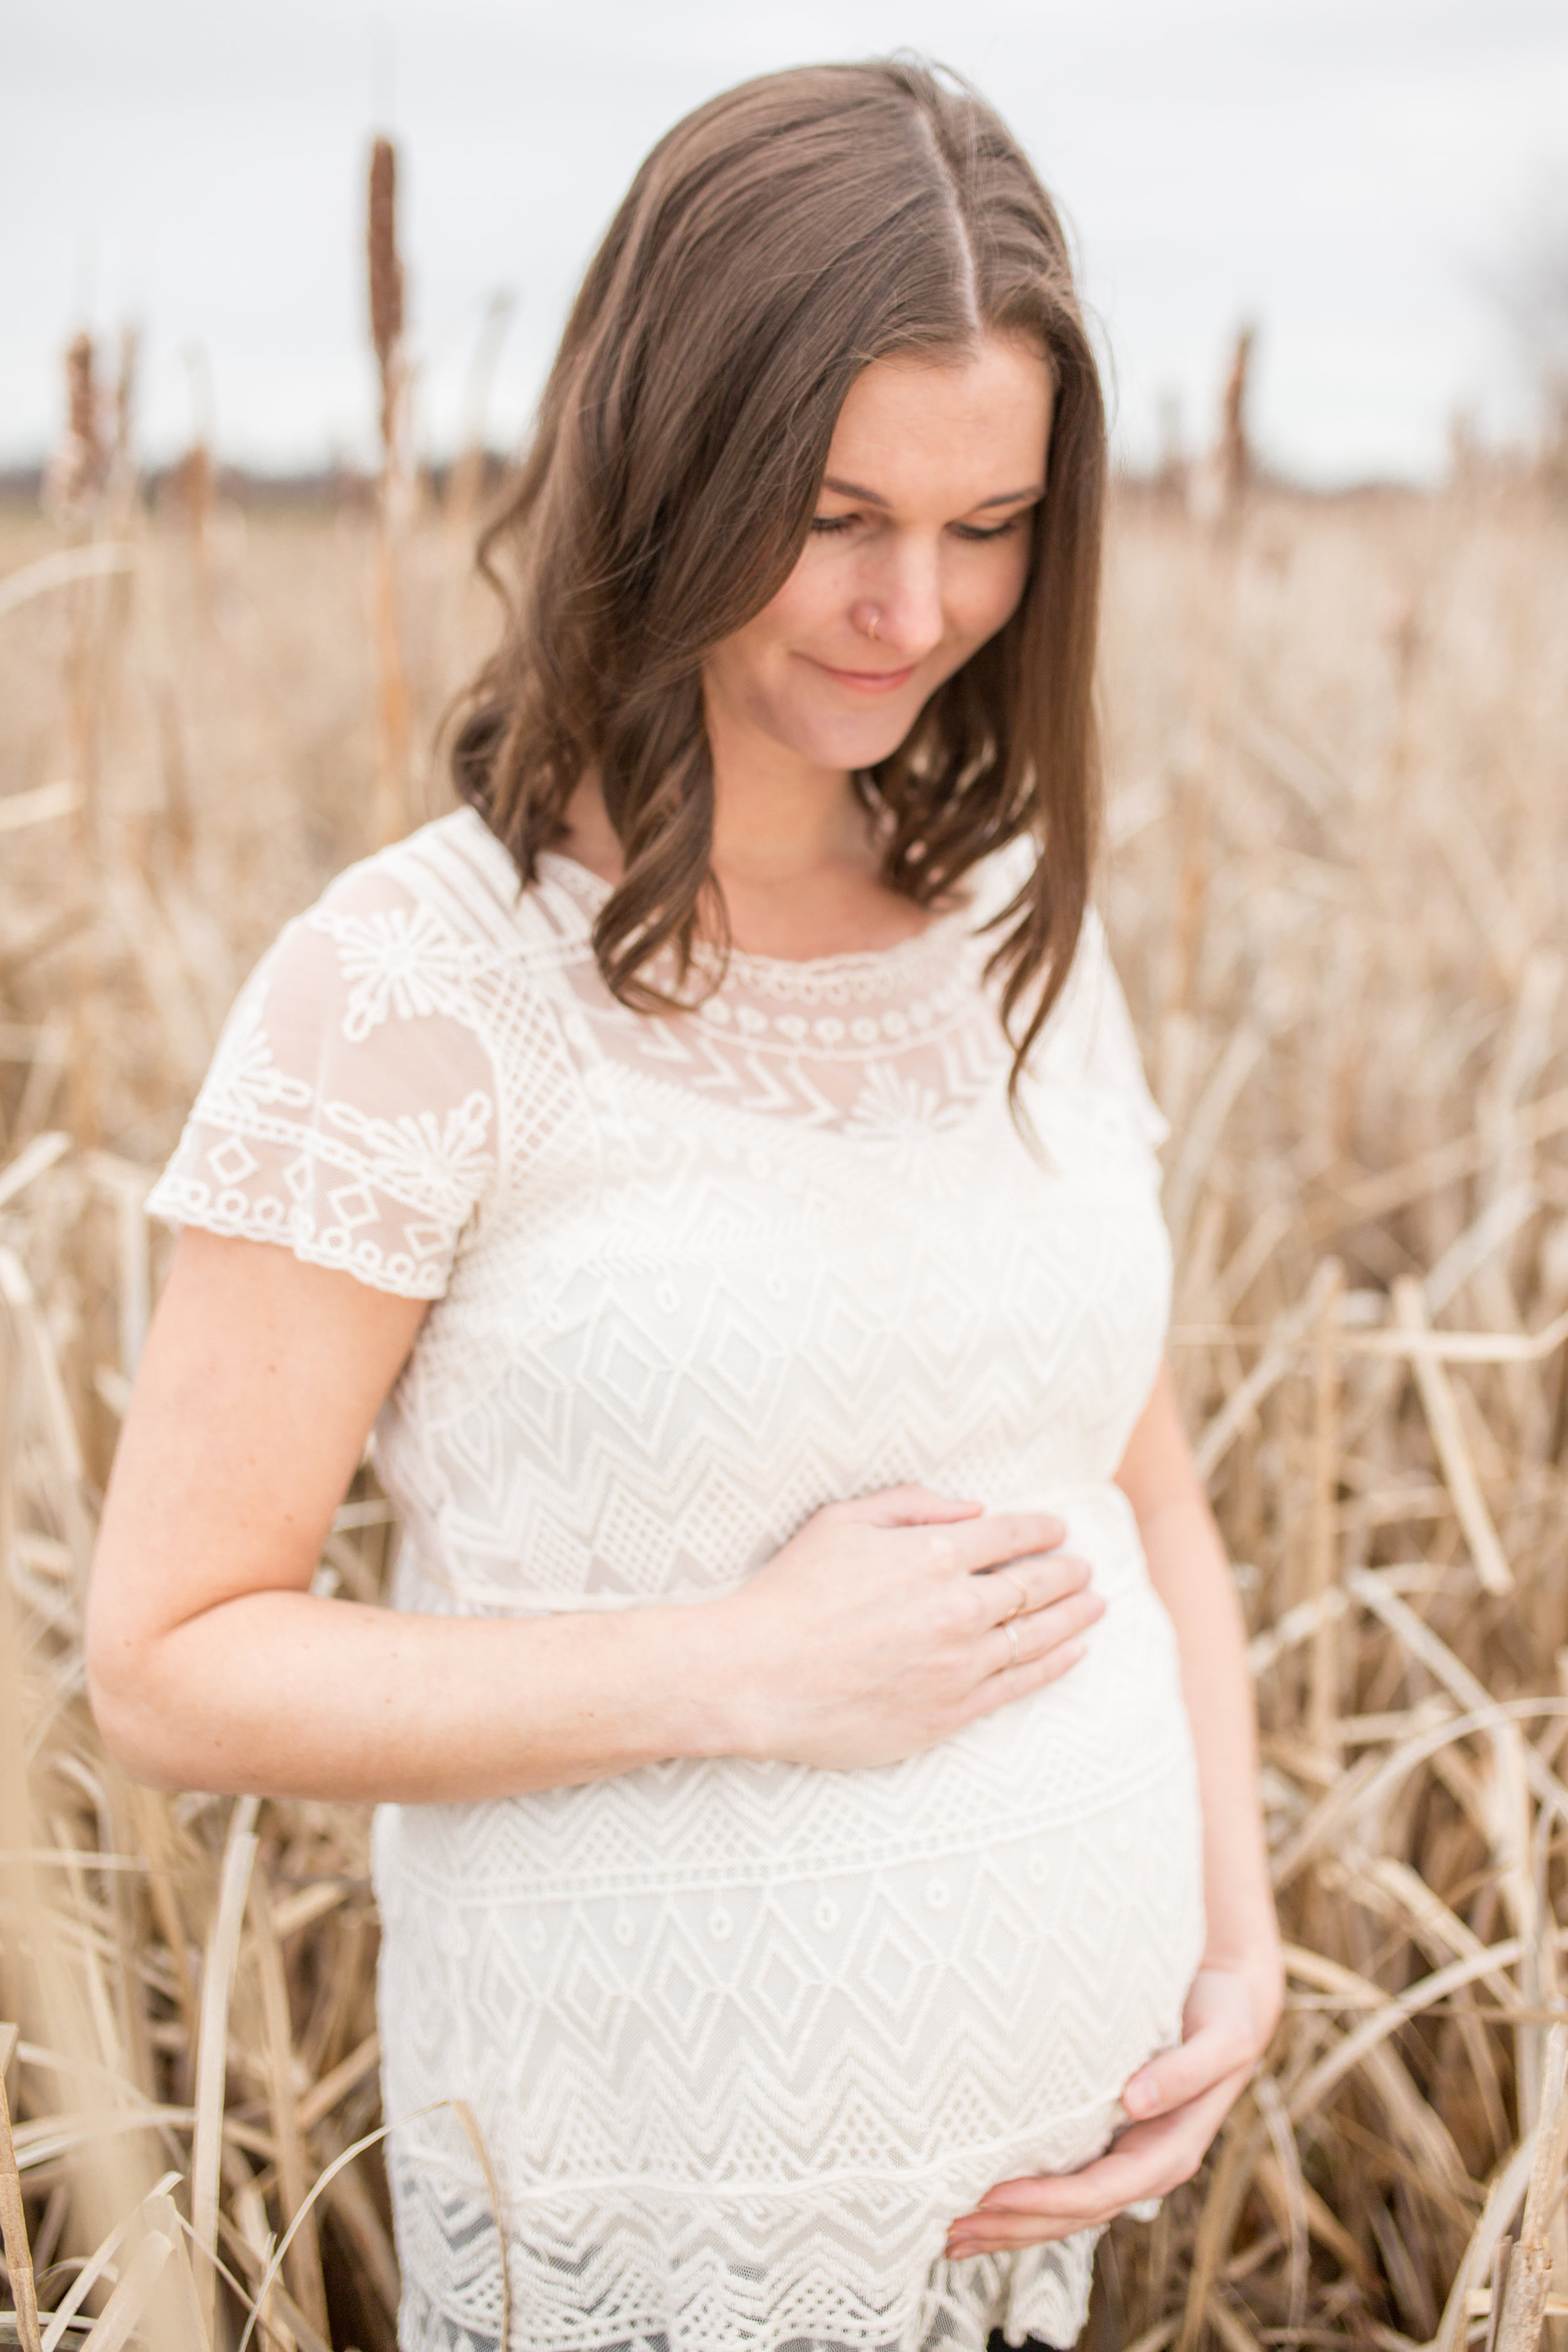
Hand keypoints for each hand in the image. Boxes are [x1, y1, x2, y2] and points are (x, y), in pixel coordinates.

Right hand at [714, 1486, 1102, 1770]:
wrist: (759, 1676)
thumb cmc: (791, 1594)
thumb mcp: (841, 1522)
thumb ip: (910, 1506)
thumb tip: (971, 1508)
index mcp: (933, 1555)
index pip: (1008, 1535)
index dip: (1041, 1529)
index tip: (1058, 1529)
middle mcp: (958, 1607)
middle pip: (1034, 1584)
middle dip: (1067, 1572)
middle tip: (1085, 1567)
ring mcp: (960, 1663)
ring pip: (1036, 1634)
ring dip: (1073, 1615)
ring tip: (1097, 1604)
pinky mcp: (951, 1711)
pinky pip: (1019, 1684)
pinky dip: (1055, 1664)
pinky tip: (1075, 1651)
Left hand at [943, 1954, 1282, 2256]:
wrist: (1228, 2001)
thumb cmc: (1221, 2015)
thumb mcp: (1220, 2040)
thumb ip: (1185, 2072)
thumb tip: (1134, 2101)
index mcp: (1170, 2152)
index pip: (1100, 2191)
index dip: (1048, 2200)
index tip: (993, 2196)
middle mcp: (1145, 2165)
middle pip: (1074, 2215)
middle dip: (1015, 2228)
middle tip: (951, 2232)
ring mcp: (1124, 2159)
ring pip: (1064, 2211)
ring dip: (1010, 2228)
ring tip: (951, 2237)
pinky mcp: (1107, 2141)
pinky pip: (1063, 2183)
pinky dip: (1023, 2201)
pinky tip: (984, 2206)